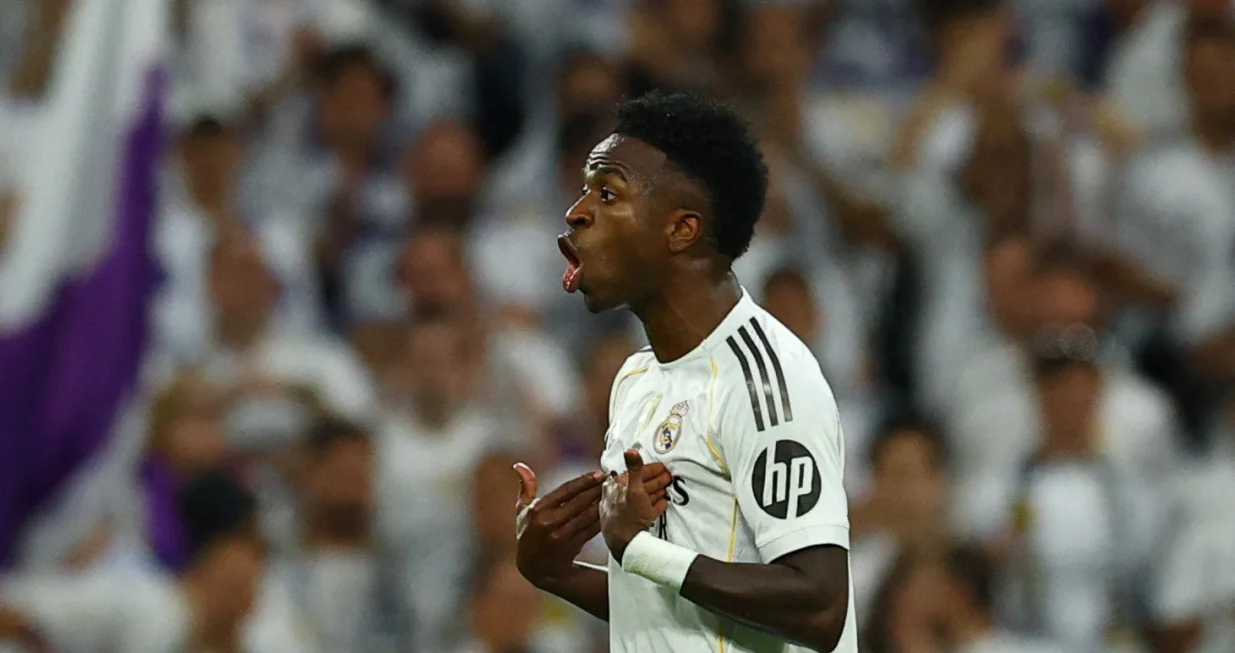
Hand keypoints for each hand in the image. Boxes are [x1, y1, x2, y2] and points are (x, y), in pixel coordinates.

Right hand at [514, 466, 603, 589]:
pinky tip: (610, 511)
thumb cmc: (528, 534)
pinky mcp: (572, 546)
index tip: (598, 473)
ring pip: (587, 515)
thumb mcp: (522, 511)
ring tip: (614, 493)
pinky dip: (601, 519)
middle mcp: (549, 522)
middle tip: (611, 479)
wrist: (535, 567)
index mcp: (538, 510)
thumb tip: (520, 465)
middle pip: (579, 501)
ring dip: (602, 503)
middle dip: (597, 489)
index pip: (565, 490)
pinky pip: (591, 530)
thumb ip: (526, 487)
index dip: (584, 481)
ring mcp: (561, 536)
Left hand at [601, 450, 666, 563]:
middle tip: (667, 476)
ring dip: (655, 491)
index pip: (633, 473)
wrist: (626, 544)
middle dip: (654, 480)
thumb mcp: (633, 489)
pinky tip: (662, 503)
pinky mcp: (632, 524)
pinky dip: (654, 506)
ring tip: (667, 487)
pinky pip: (645, 511)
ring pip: (642, 498)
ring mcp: (624, 512)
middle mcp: (617, 499)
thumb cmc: (626, 517)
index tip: (662, 467)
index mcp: (614, 488)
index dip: (649, 469)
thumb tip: (630, 450)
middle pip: (638, 485)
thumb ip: (634, 469)